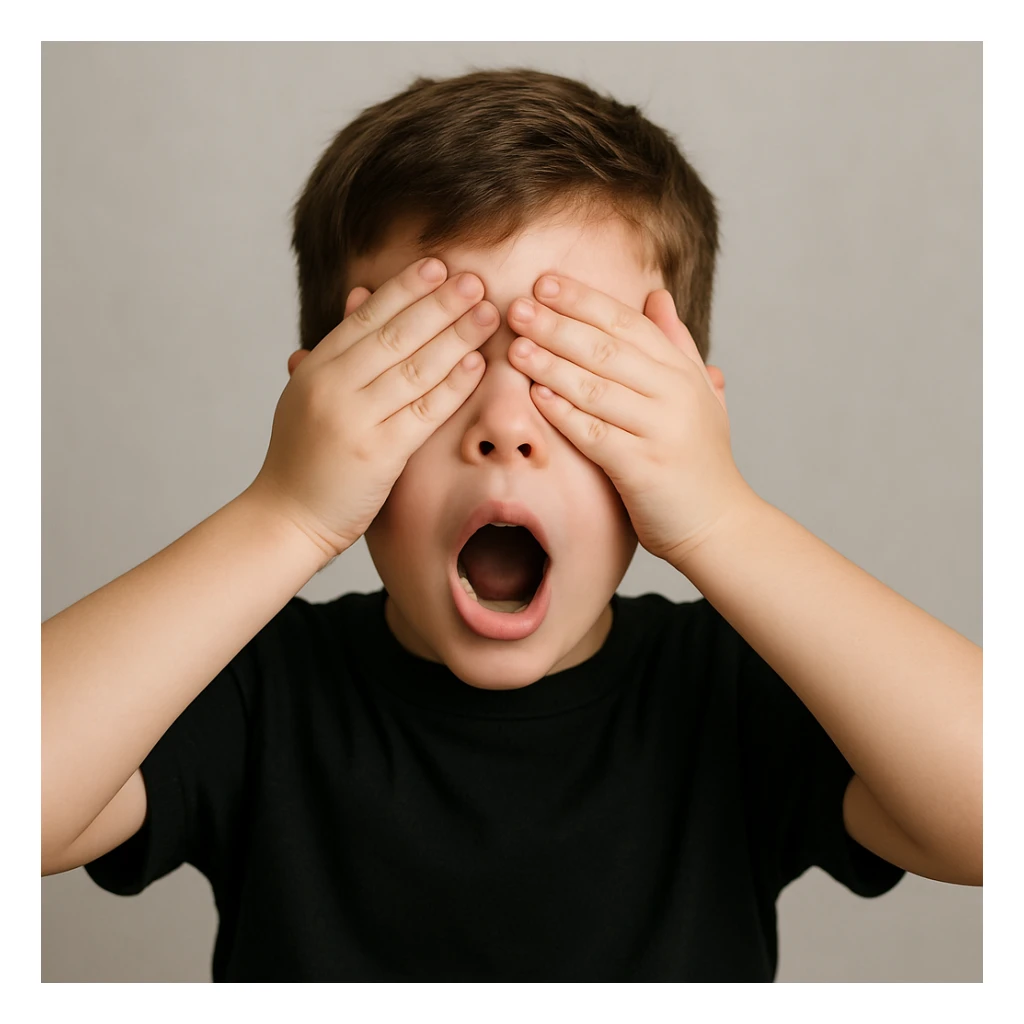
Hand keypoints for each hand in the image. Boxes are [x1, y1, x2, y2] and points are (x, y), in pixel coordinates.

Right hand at [249, 258, 496, 559]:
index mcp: (315, 368)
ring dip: (456, 336)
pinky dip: (453, 384)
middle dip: (439, 303)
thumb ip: (339, 346)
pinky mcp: (378, 453)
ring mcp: (355, 419)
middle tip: (475, 279)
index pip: (366, 317)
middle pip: (395, 334)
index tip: (439, 265)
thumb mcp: (309, 392)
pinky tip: (477, 363)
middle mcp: (332, 387)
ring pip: (415, 367)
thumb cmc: (304, 457)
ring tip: (487, 313)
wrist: (286, 518)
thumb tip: (361, 293)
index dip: (405, 288)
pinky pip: (424, 411)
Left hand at [505, 275, 756, 566]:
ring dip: (552, 364)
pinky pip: (595, 434)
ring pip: (596, 388)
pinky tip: (536, 396)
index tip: (545, 283)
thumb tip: (657, 295)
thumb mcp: (699, 394)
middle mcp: (674, 394)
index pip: (628, 322)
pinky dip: (564, 413)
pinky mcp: (644, 467)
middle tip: (517, 307)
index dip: (584, 300)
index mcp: (682, 371)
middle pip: (607, 348)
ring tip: (516, 347)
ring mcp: (660, 430)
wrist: (720, 525)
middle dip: (558, 325)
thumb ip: (676, 344)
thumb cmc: (700, 460)